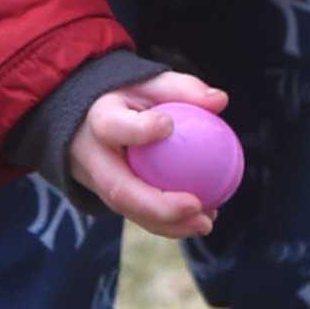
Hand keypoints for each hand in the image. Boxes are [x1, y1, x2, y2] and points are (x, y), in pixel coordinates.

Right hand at [68, 71, 229, 237]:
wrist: (89, 122)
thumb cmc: (129, 99)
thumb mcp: (150, 84)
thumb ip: (182, 89)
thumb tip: (220, 100)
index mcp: (98, 121)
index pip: (112, 126)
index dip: (138, 129)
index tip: (168, 125)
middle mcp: (91, 158)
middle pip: (119, 188)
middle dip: (158, 205)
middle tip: (196, 206)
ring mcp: (96, 184)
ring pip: (129, 210)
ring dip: (168, 223)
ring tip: (206, 223)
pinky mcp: (109, 200)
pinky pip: (138, 215)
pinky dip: (169, 223)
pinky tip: (202, 220)